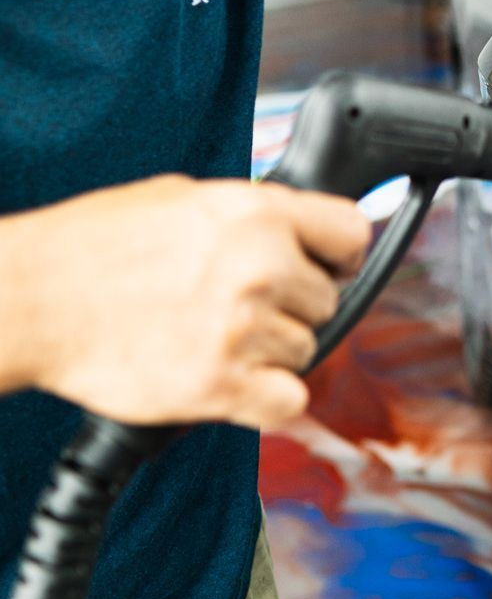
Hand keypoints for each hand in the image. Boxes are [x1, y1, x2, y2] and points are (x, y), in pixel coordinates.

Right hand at [1, 177, 369, 429]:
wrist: (33, 297)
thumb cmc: (93, 245)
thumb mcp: (182, 197)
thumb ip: (249, 215)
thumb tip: (294, 231)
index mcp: (255, 212)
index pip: (351, 232)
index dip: (340, 255)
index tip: (328, 267)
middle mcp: (259, 267)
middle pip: (327, 301)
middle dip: (291, 307)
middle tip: (236, 308)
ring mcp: (242, 328)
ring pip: (305, 352)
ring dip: (270, 353)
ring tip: (212, 337)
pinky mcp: (219, 386)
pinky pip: (288, 402)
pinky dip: (266, 399)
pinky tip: (232, 381)